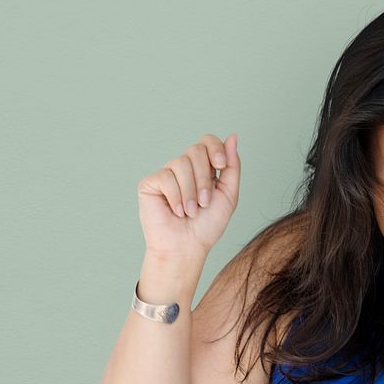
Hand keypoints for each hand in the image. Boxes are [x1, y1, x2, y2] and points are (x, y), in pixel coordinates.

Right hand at [137, 133, 240, 259]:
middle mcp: (184, 167)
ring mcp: (167, 174)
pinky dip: (176, 197)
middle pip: (196, 149)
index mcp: (204, 168)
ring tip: (191, 211)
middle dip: (204, 178)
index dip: (215, 148)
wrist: (188, 247)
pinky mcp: (150, 183)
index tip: (221, 166)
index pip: (207, 141)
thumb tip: (232, 136)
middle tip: (205, 203)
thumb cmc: (207, 225)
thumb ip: (232, 166)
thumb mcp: (229, 194)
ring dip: (191, 192)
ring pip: (181, 163)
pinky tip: (176, 211)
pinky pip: (166, 177)